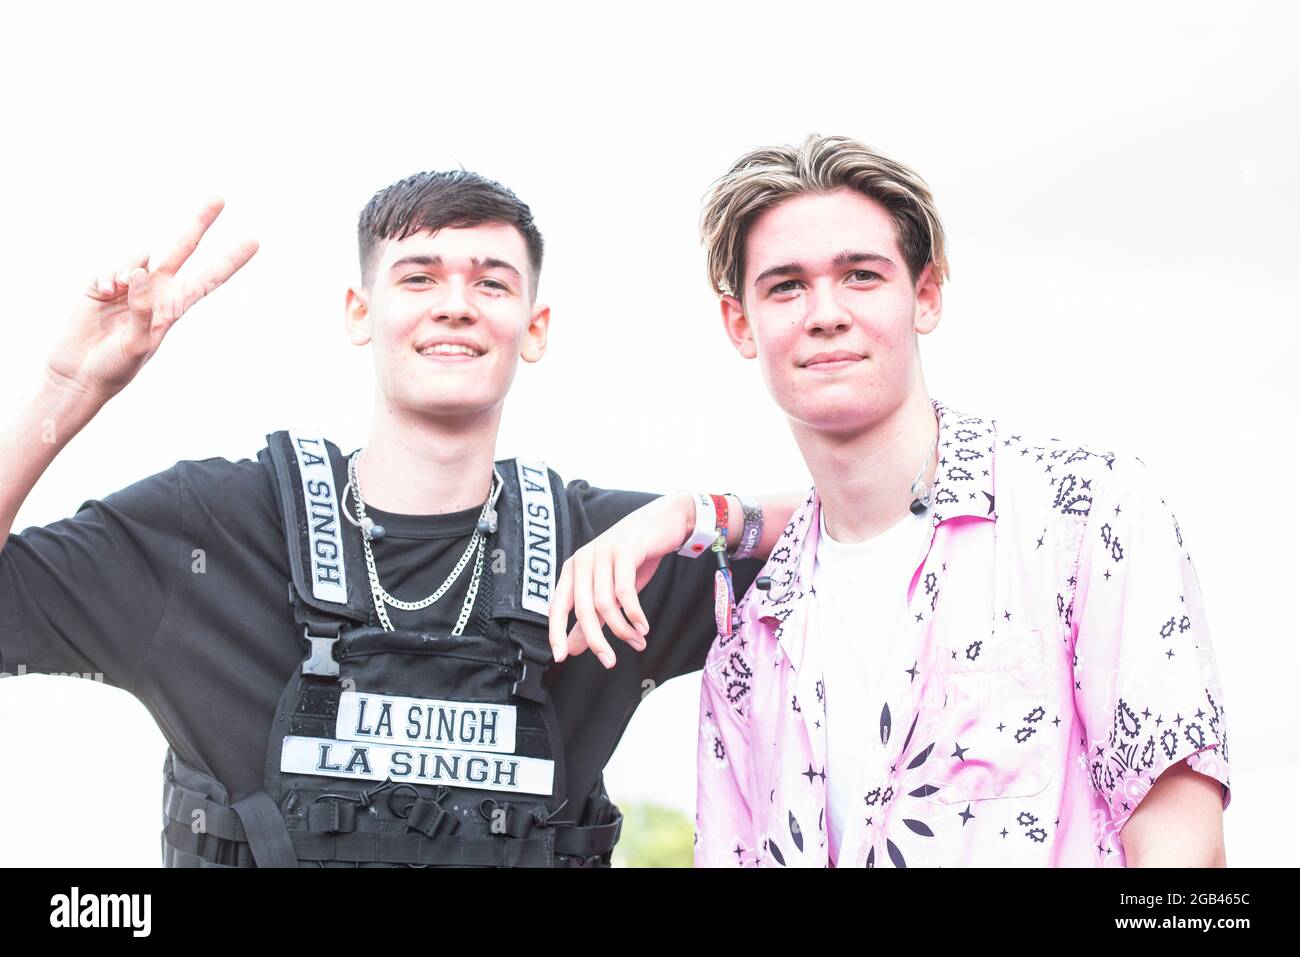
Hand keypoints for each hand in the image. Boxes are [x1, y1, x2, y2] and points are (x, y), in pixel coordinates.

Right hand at [45, 197, 257, 402]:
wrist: (80, 373)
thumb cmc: (116, 367)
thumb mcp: (138, 343)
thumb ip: (143, 309)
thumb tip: (139, 272)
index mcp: (174, 308)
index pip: (208, 280)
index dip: (230, 261)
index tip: (254, 242)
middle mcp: (156, 291)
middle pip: (182, 250)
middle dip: (200, 223)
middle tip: (220, 198)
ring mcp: (130, 286)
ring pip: (139, 256)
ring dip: (128, 268)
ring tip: (118, 293)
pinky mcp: (102, 285)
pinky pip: (110, 268)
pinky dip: (106, 278)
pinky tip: (102, 295)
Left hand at [547, 492, 694, 668]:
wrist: (662, 522)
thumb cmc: (633, 557)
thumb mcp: (610, 590)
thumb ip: (590, 618)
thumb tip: (572, 648)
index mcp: (573, 570)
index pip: (557, 606)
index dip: (557, 633)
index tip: (562, 657)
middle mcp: (583, 560)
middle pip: (584, 610)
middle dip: (597, 641)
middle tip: (609, 661)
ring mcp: (602, 553)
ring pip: (606, 603)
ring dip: (622, 629)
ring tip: (638, 641)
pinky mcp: (624, 550)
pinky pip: (625, 590)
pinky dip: (635, 613)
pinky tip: (643, 626)